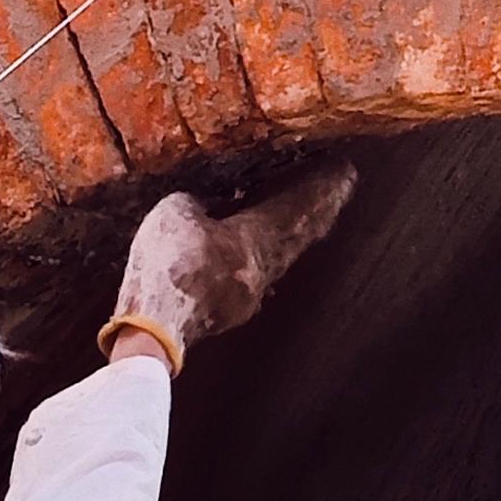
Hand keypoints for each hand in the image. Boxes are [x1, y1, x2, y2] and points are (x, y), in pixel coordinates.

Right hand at [105, 166, 356, 368]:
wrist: (155, 329)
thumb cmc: (169, 267)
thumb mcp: (174, 213)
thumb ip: (193, 202)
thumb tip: (200, 206)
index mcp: (259, 237)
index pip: (300, 204)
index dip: (322, 185)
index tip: (346, 171)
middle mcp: (264, 268)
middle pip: (300, 233)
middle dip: (321, 210)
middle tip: (340, 193)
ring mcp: (249, 295)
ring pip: (281, 257)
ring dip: (294, 237)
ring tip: (302, 221)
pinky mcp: (228, 311)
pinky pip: (255, 276)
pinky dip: (262, 258)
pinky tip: (255, 258)